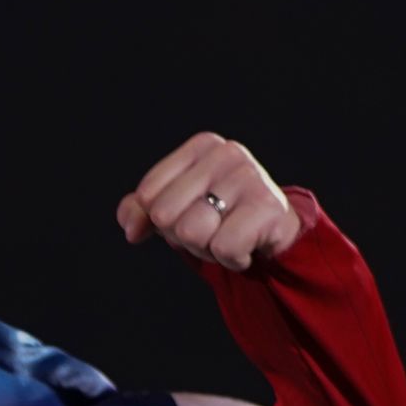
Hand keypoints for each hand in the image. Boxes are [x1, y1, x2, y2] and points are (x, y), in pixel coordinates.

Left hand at [116, 134, 300, 272]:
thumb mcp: (176, 208)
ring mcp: (250, 177)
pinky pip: (224, 248)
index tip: (189, 215)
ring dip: (207, 249)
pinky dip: (232, 259)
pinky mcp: (268, 206)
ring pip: (192, 233)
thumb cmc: (221, 216)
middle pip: (166, 215)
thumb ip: (141, 210)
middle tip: (213, 229)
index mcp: (201, 147)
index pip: (148, 195)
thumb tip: (131, 228)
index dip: (160, 219)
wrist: (273, 232)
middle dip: (183, 236)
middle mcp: (227, 154)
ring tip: (228, 235)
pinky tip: (247, 246)